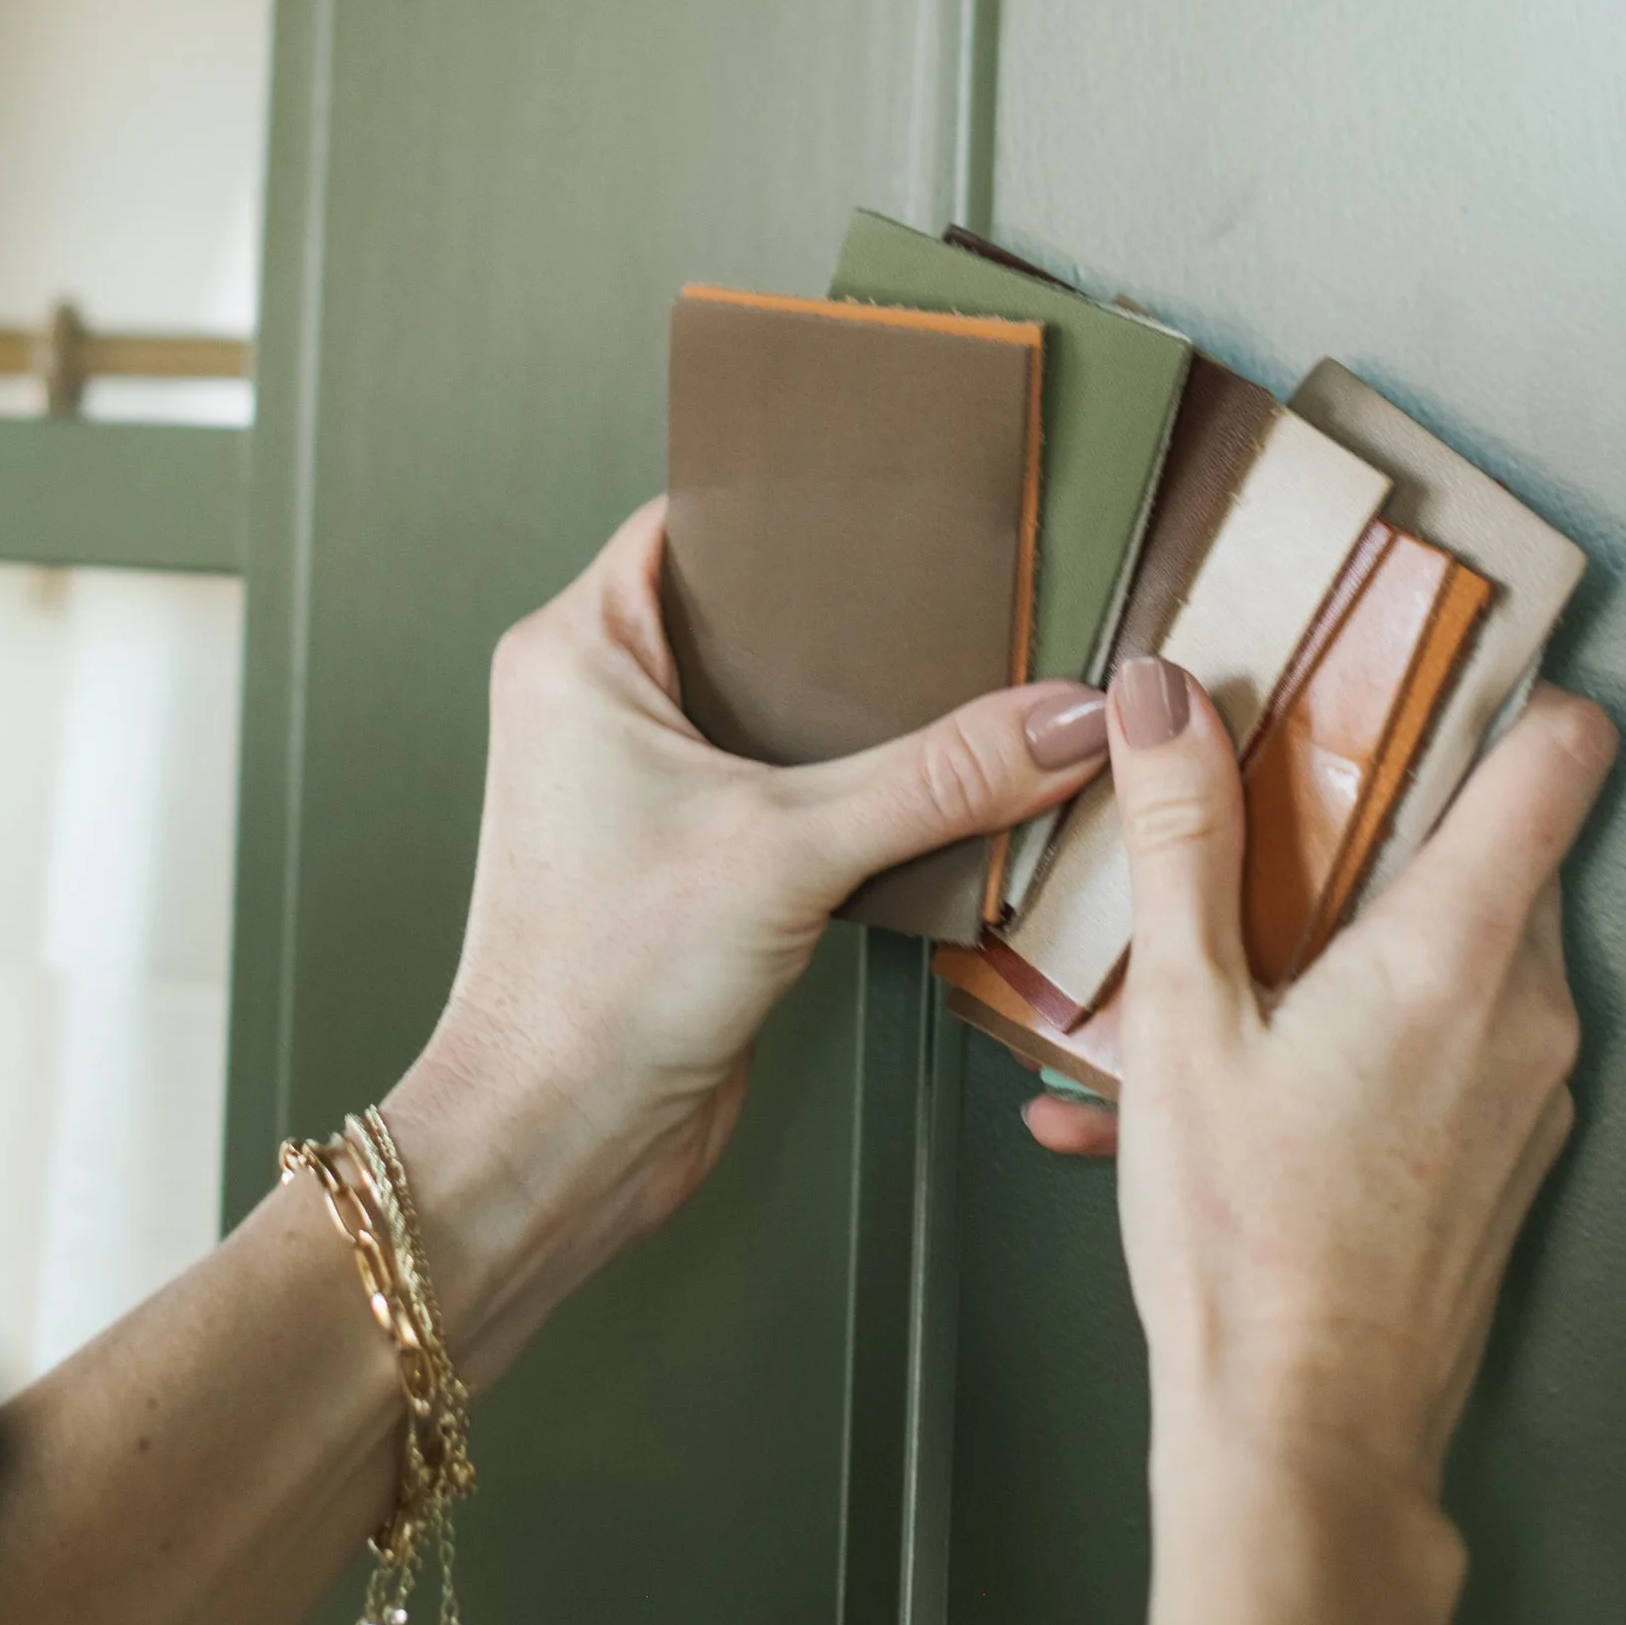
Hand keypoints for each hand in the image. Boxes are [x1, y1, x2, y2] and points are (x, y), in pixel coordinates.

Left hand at [387, 499, 1111, 1376]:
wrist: (560, 1144)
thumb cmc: (596, 988)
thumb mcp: (791, 850)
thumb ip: (939, 776)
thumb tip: (1065, 717)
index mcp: (579, 651)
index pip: (698, 521)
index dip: (798, 498)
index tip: (899, 480)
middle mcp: (603, 703)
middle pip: (756, 611)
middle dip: (859, 609)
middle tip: (967, 578)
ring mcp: (648, 785)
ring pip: (783, 706)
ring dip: (870, 710)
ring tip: (976, 672)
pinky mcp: (698, 860)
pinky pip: (797, 787)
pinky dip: (865, 785)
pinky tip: (945, 783)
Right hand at [1031, 655, 1614, 1500]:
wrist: (1306, 1437)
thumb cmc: (1249, 1248)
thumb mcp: (1181, 1019)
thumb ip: (1181, 842)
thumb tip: (1172, 701)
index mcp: (1461, 951)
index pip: (1558, 756)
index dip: (1510, 691)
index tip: (1435, 667)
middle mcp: (1528, 1010)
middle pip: (1495, 847)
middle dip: (1387, 821)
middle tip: (1271, 823)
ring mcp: (1531, 1090)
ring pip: (1464, 950)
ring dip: (1357, 939)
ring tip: (1225, 982)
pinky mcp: (1508, 1157)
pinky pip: (1449, 1046)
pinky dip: (1359, 1034)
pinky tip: (1236, 1083)